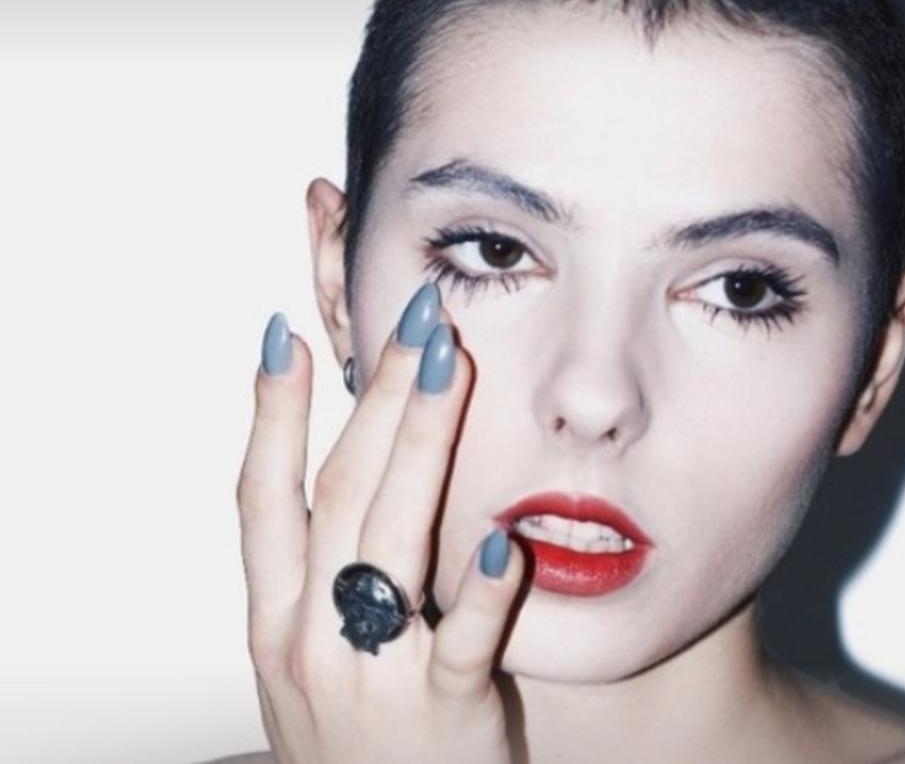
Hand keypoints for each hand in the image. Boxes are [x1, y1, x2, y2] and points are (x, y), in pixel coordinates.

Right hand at [237, 291, 524, 762]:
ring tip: (449, 362)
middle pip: (340, 493)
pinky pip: (464, 645)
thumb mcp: (310, 661)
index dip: (269, 415)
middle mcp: (311, 639)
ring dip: (421, 441)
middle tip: (414, 316)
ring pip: (391, 539)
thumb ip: (324, 579)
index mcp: (275, 622)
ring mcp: (373, 676)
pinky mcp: (443, 714)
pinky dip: (483, 594)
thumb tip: (352, 476)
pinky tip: (508, 541)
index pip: (263, 498)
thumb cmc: (353, 746)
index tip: (284, 336)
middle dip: (375, 395)